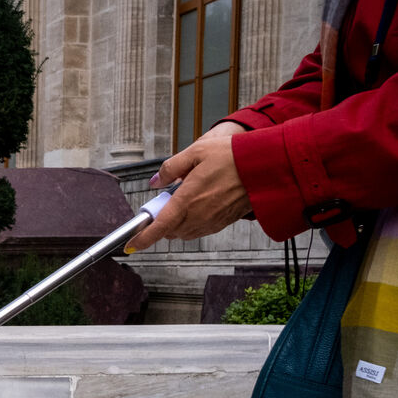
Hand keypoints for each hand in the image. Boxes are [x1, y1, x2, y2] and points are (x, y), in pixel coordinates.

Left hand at [125, 123, 252, 252]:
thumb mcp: (196, 152)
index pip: (160, 226)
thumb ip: (171, 168)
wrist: (265, 166)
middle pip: (170, 231)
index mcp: (187, 199)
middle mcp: (198, 215)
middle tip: (166, 202)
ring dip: (177, 223)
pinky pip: (200, 230)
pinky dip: (192, 223)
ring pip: (184, 232)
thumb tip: (156, 181)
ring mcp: (211, 222)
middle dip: (162, 222)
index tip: (131, 245)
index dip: (143, 238)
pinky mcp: (222, 223)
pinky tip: (199, 205)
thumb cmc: (233, 156)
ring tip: (186, 200)